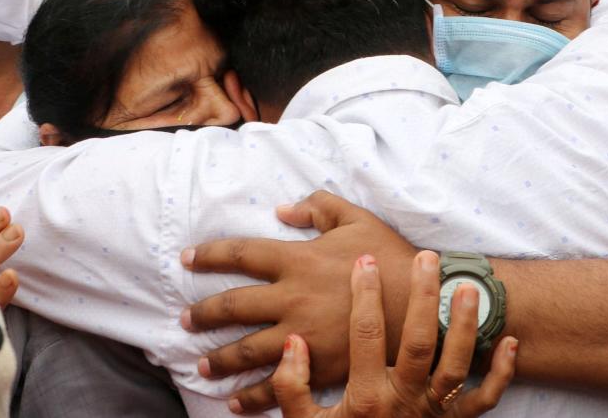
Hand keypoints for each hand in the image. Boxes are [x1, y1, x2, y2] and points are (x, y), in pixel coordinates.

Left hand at [181, 190, 417, 412]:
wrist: (423, 306)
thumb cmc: (392, 259)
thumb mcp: (358, 220)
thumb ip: (319, 208)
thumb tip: (283, 210)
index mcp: (297, 259)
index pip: (241, 254)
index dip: (209, 254)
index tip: (187, 258)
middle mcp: (291, 298)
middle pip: (232, 307)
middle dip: (203, 315)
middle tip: (184, 320)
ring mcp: (302, 335)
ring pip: (247, 350)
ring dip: (220, 359)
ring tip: (202, 365)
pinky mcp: (318, 365)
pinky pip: (277, 385)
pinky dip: (253, 396)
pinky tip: (236, 401)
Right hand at [272, 252, 516, 417]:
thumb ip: (292, 387)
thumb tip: (294, 343)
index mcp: (366, 399)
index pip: (365, 335)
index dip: (364, 295)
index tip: (364, 262)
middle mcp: (404, 402)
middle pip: (418, 342)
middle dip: (423, 296)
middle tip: (426, 258)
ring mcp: (434, 414)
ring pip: (457, 366)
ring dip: (465, 326)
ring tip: (468, 287)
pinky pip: (484, 401)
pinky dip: (501, 374)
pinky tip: (508, 343)